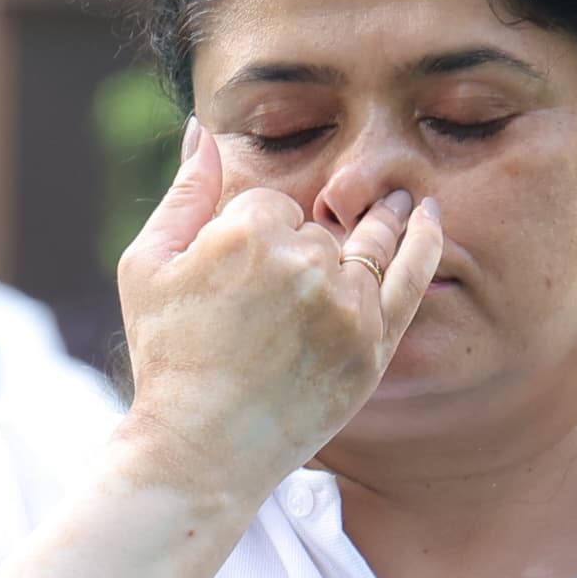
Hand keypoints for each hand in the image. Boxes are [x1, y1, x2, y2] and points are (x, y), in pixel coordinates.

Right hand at [112, 121, 441, 511]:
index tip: (237, 276)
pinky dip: (423, 243)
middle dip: (301, 249)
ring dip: (374, 225)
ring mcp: (344, 306)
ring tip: (394, 201)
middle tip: (275, 296)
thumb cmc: (167, 358)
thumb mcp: (147, 265)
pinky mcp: (371, 346)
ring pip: (362, 248)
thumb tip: (204, 130)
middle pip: (316, 230)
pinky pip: (409, 279)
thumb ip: (184, 192)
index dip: (254, 235)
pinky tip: (429, 216)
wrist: (200, 448)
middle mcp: (302, 264)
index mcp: (245, 234)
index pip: (271, 208)